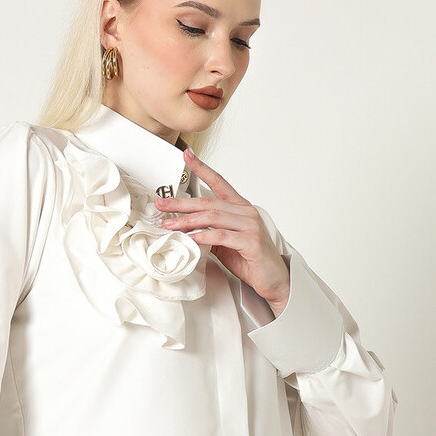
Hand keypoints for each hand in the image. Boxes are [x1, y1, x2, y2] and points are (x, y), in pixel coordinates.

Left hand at [156, 148, 290, 315]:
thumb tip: (185, 227)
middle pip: (209, 202)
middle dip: (182, 203)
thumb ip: (209, 230)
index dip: (202, 168)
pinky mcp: (251, 241)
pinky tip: (189, 239)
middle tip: (162, 204)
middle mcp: (246, 212)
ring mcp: (250, 225)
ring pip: (212, 217)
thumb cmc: (250, 260)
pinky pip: (221, 236)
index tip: (186, 155)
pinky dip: (202, 236)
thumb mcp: (225, 243)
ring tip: (169, 224)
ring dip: (187, 221)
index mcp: (240, 208)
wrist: (273, 280)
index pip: (219, 182)